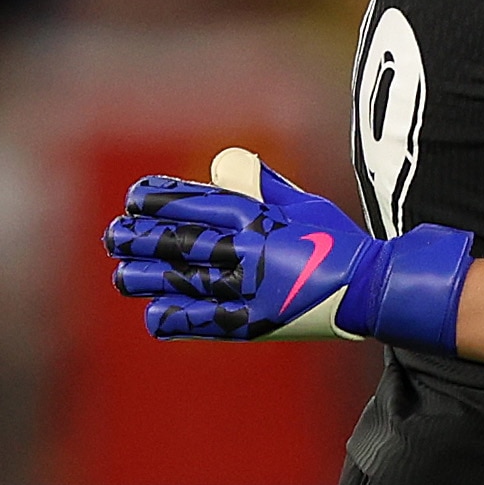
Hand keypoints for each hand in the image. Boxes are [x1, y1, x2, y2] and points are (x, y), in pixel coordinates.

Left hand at [102, 149, 474, 350]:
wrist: (369, 288)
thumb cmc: (335, 240)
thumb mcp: (301, 203)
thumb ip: (260, 183)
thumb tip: (223, 160)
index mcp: (258, 217)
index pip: (195, 203)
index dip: (159, 199)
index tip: (134, 198)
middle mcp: (248, 252)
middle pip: (180, 242)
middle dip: (142, 238)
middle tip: (114, 236)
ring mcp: (251, 290)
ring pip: (185, 282)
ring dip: (149, 279)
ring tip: (121, 277)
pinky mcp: (256, 324)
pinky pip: (208, 322)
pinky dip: (179, 319)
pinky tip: (154, 316)